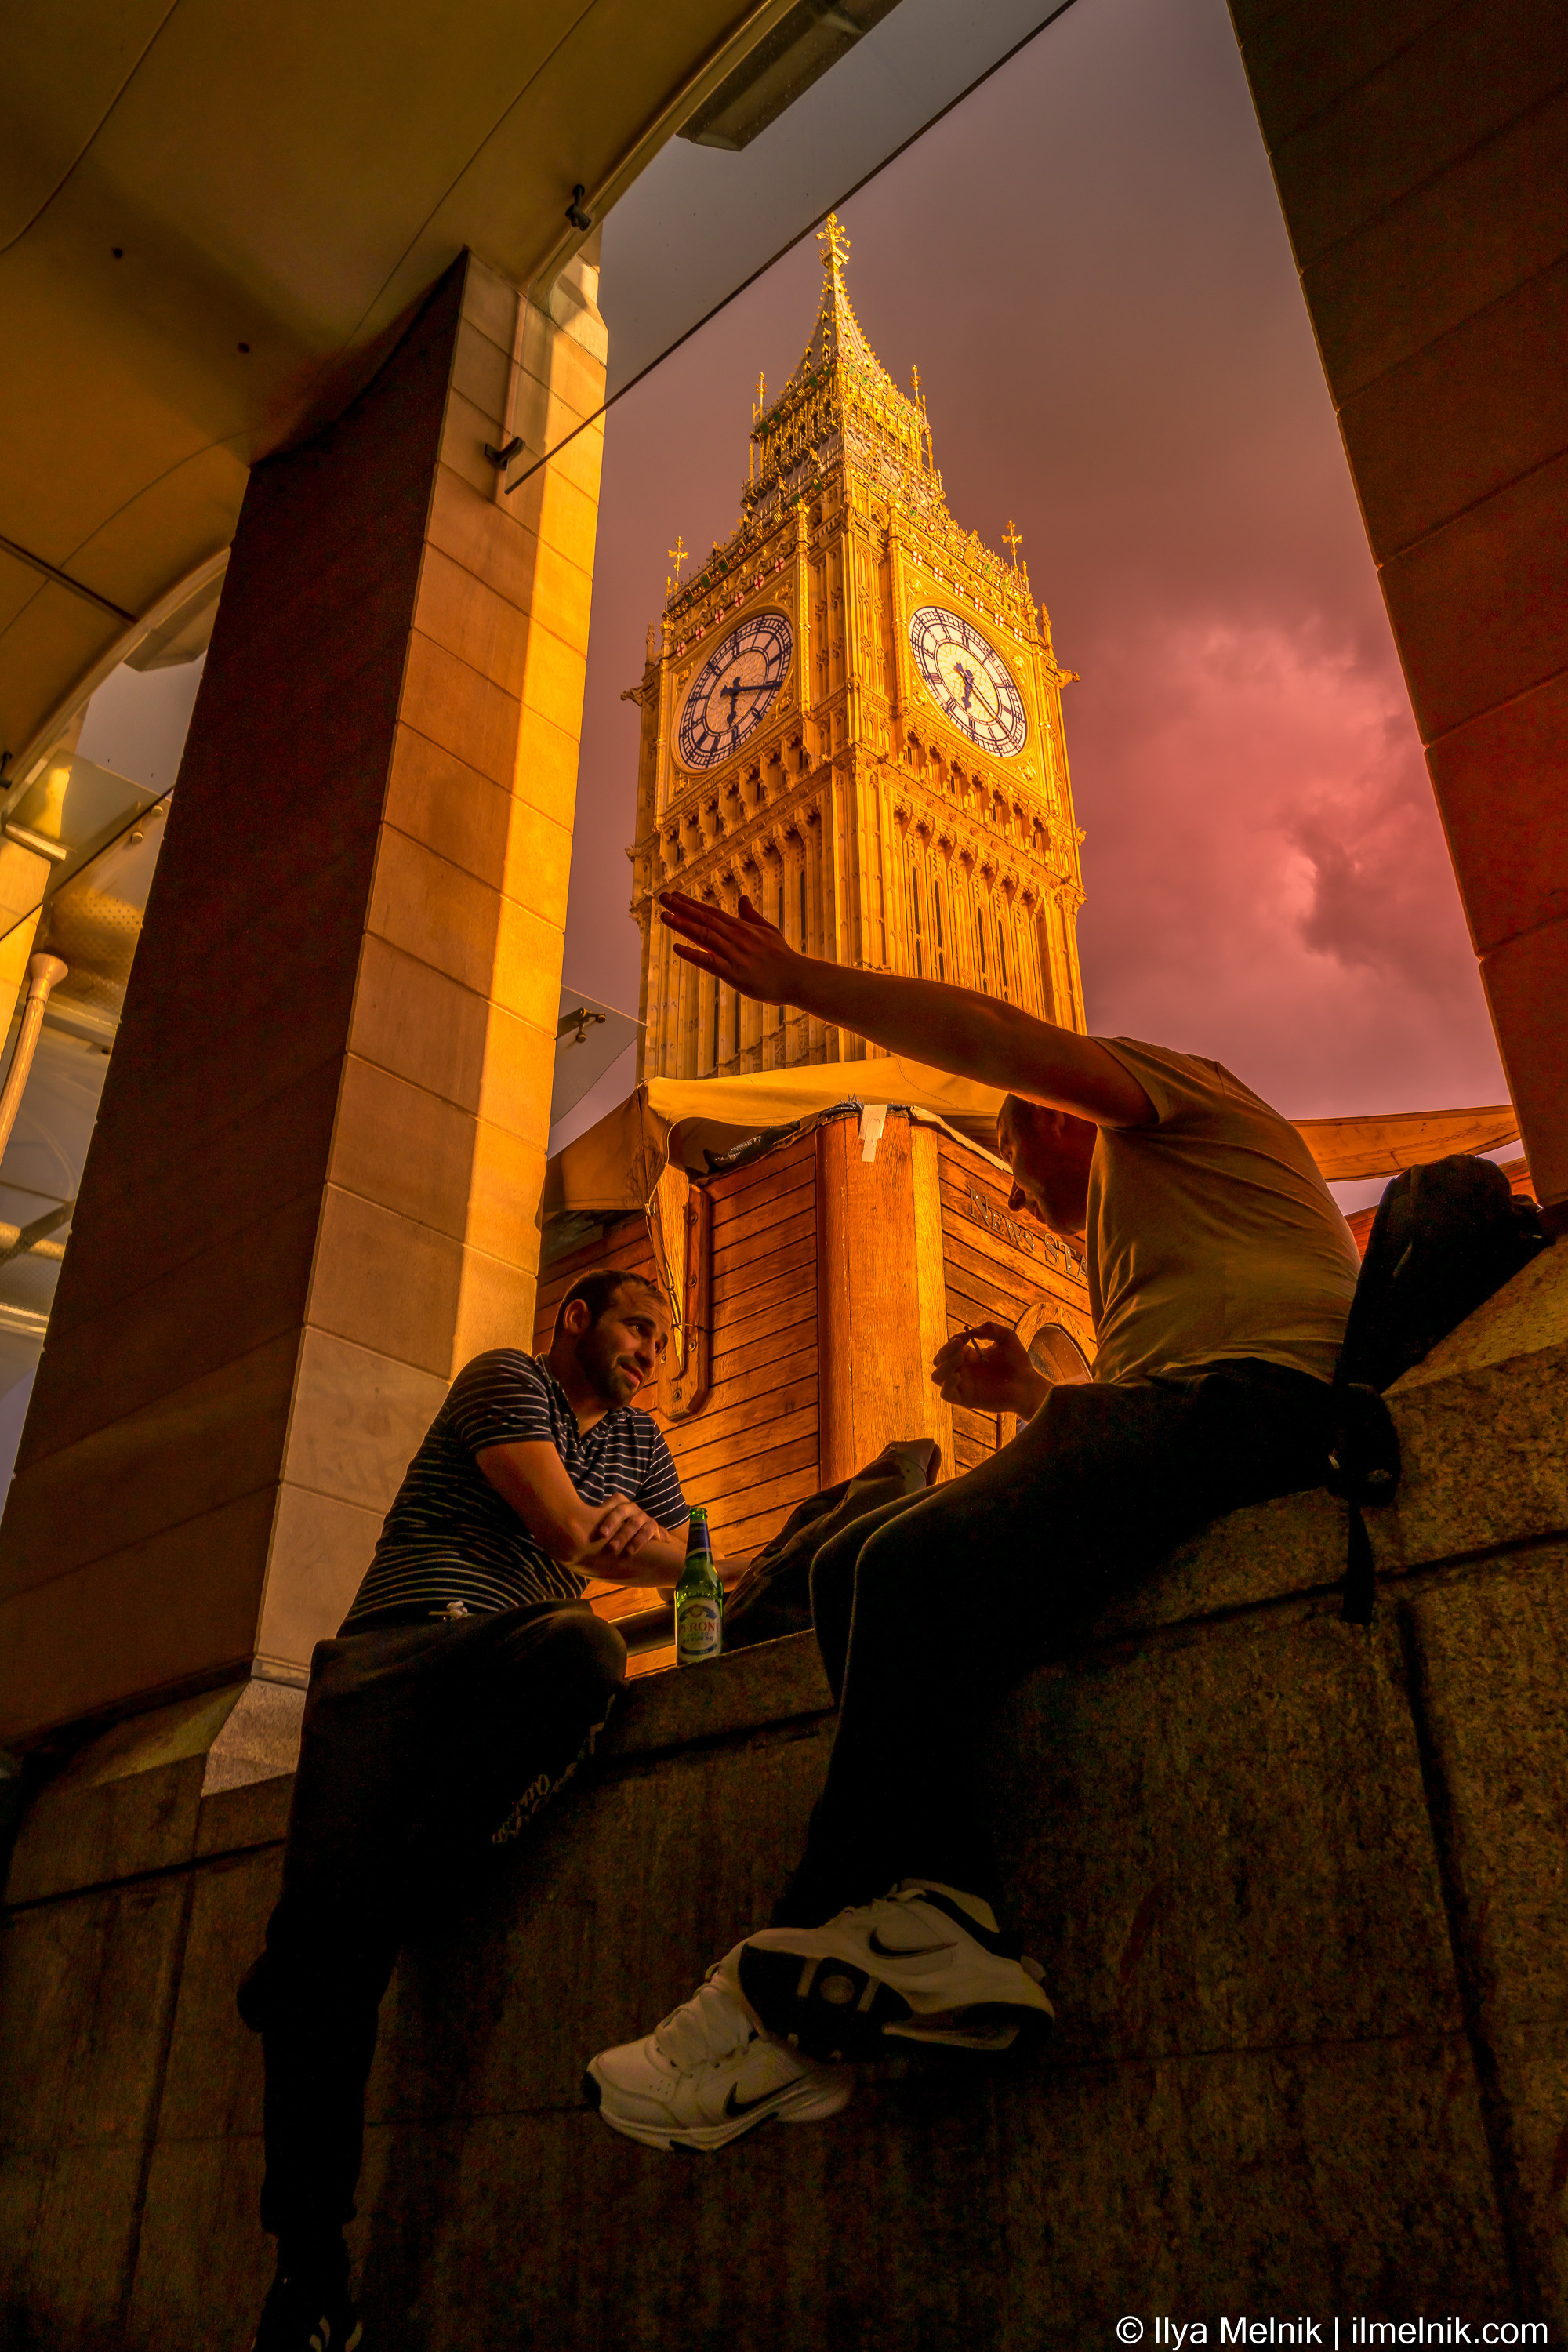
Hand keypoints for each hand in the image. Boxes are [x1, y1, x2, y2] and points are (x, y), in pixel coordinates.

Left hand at [589, 1496, 662, 1561]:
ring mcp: (643, 1517)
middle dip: (612, 1523)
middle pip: (622, 1511)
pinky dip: (639, 1541)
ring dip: (625, 1535)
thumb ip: (593, 1525)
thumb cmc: (619, 1533)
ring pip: (635, 1522)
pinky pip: (648, 1531)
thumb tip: (565, 1529)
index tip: (597, 1531)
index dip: (605, 1515)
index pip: (613, 1502)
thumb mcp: (607, 1528)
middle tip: (603, 1537)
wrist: (645, 1538)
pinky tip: (630, 1552)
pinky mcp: (653, 1527)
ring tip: (615, 1548)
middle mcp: (632, 1509)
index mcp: (620, 1505)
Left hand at [659, 891, 802, 1004]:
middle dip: (681, 908)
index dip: (690, 904)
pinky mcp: (735, 974)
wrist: (797, 978)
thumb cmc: (783, 956)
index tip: (673, 895)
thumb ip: (751, 915)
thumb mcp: (768, 930)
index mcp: (741, 928)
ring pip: (704, 936)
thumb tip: (742, 898)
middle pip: (704, 919)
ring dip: (683, 925)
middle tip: (661, 898)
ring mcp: (734, 954)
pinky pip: (710, 962)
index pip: (711, 912)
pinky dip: (693, 954)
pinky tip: (677, 948)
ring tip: (664, 916)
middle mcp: (735, 937)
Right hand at [931, 1322, 1048, 1417]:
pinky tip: (960, 1376)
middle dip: (946, 1349)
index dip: (954, 1339)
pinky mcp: (966, 1399)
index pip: (950, 1347)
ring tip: (961, 1358)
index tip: (967, 1336)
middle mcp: (962, 1370)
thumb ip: (991, 1329)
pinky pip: (945, 1394)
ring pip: (936, 1377)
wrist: (1028, 1384)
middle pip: (938, 1360)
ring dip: (944, 1365)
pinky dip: (947, 1384)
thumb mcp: (1006, 1337)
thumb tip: (972, 1331)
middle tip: (961, 1344)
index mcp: (968, 1356)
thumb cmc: (1018, 1362)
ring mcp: (963, 1385)